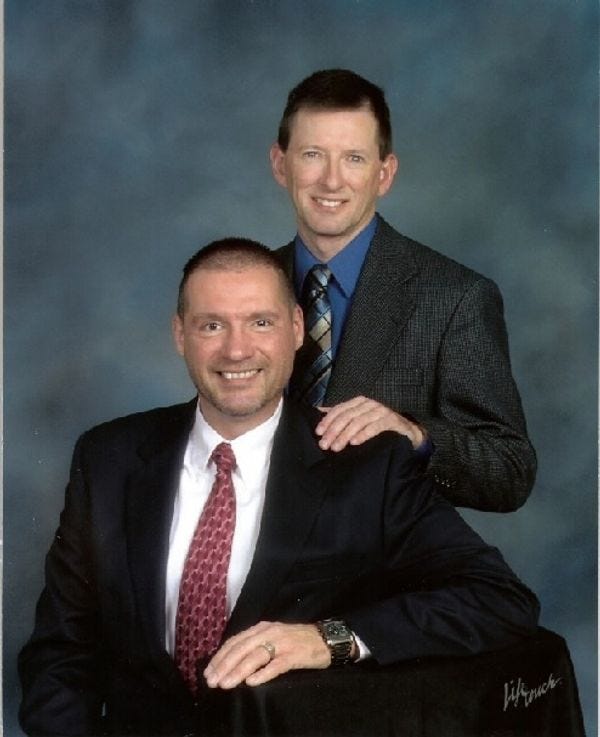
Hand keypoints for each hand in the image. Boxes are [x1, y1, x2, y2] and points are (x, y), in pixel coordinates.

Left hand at [203, 621, 330, 688]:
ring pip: (255, 656)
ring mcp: (282, 643)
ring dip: (238, 671)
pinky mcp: (294, 655)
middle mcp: (269, 632)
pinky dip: (262, 674)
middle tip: (212, 681)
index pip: (235, 641)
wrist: (324, 639)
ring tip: (226, 684)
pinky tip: (251, 683)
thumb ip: (255, 646)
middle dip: (224, 666)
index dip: (220, 657)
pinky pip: (276, 665)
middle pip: (242, 648)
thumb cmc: (296, 642)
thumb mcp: (272, 638)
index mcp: (261, 628)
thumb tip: (231, 663)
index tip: (208, 672)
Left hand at [315, 396, 424, 451]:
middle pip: (347, 416)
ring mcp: (381, 411)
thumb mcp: (359, 420)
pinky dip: (363, 434)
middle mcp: (369, 404)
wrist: (407, 432)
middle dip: (334, 431)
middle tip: (325, 445)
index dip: (327, 421)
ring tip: (336, 447)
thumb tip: (319, 412)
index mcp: (359, 402)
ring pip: (359, 422)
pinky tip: (354, 442)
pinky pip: (375, 427)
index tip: (318, 433)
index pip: (339, 409)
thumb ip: (341, 416)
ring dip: (345, 435)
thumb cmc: (379, 426)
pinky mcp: (391, 420)